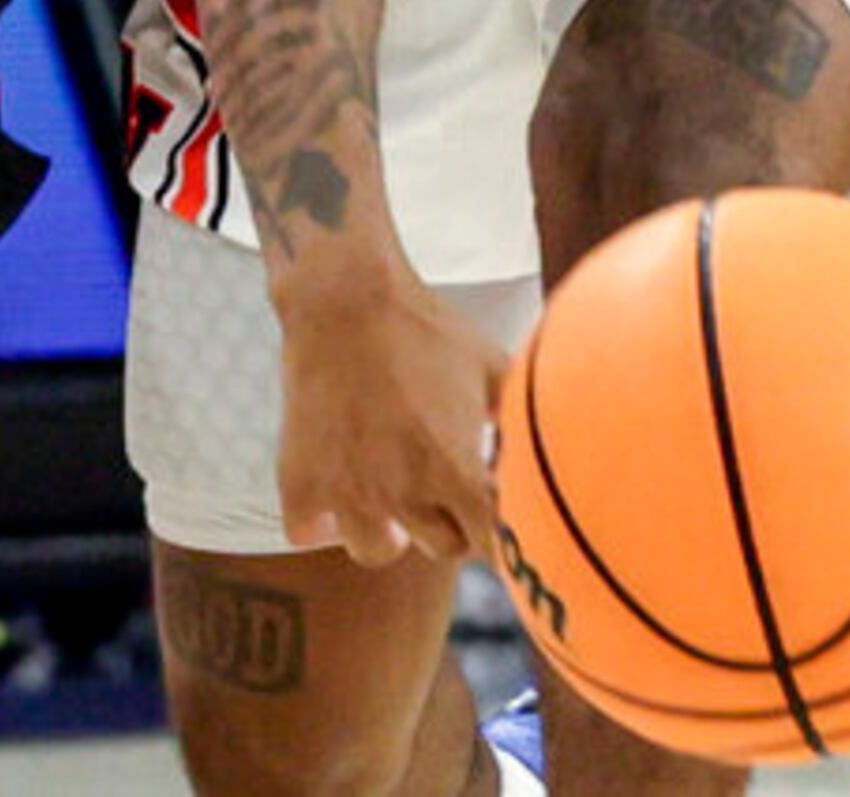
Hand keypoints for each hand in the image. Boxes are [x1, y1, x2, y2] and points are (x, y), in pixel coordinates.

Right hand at [273, 268, 506, 564]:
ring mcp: (348, 491)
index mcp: (456, 469)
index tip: (494, 514)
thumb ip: (517, 413)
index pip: (494, 544)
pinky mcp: (299, 481)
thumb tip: (549, 440)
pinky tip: (335, 486)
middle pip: (444, 548)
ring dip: (389, 528)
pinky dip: (321, 519)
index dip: (501, 534)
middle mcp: (404, 491)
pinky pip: (309, 533)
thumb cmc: (424, 328)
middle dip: (451, 523)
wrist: (345, 299)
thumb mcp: (488, 365)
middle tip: (441, 487)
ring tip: (389, 495)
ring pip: (377, 550)